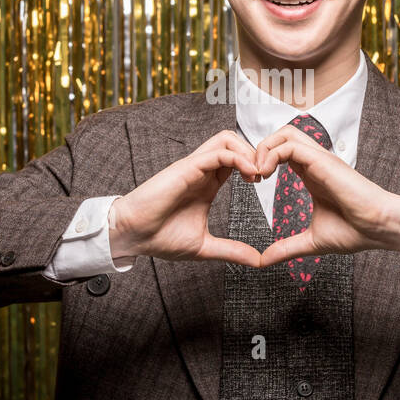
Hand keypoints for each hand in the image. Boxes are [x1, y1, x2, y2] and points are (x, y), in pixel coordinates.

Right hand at [107, 130, 263, 267]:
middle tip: (266, 174)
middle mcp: (202, 171)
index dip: (254, 165)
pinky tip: (249, 175)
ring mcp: (194, 167)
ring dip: (249, 151)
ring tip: (258, 173)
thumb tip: (257, 261)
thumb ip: (231, 251)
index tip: (264, 183)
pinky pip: (218, 152)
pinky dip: (238, 158)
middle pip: (234, 142)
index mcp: (208, 184)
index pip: (236, 160)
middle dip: (256, 152)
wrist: (133, 236)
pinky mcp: (186, 168)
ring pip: (227, 138)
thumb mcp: (205, 247)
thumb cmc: (161, 238)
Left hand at [252, 125, 399, 267]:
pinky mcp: (323, 161)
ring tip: (257, 174)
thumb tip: (264, 260)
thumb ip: (287, 247)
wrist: (380, 228)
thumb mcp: (312, 241)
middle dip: (259, 150)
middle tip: (250, 176)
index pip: (281, 151)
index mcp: (311, 174)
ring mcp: (319, 159)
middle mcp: (314, 162)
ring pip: (285, 133)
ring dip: (263, 149)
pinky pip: (290, 145)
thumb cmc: (356, 231)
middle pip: (281, 135)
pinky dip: (271, 154)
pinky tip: (265, 175)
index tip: (252, 183)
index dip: (262, 161)